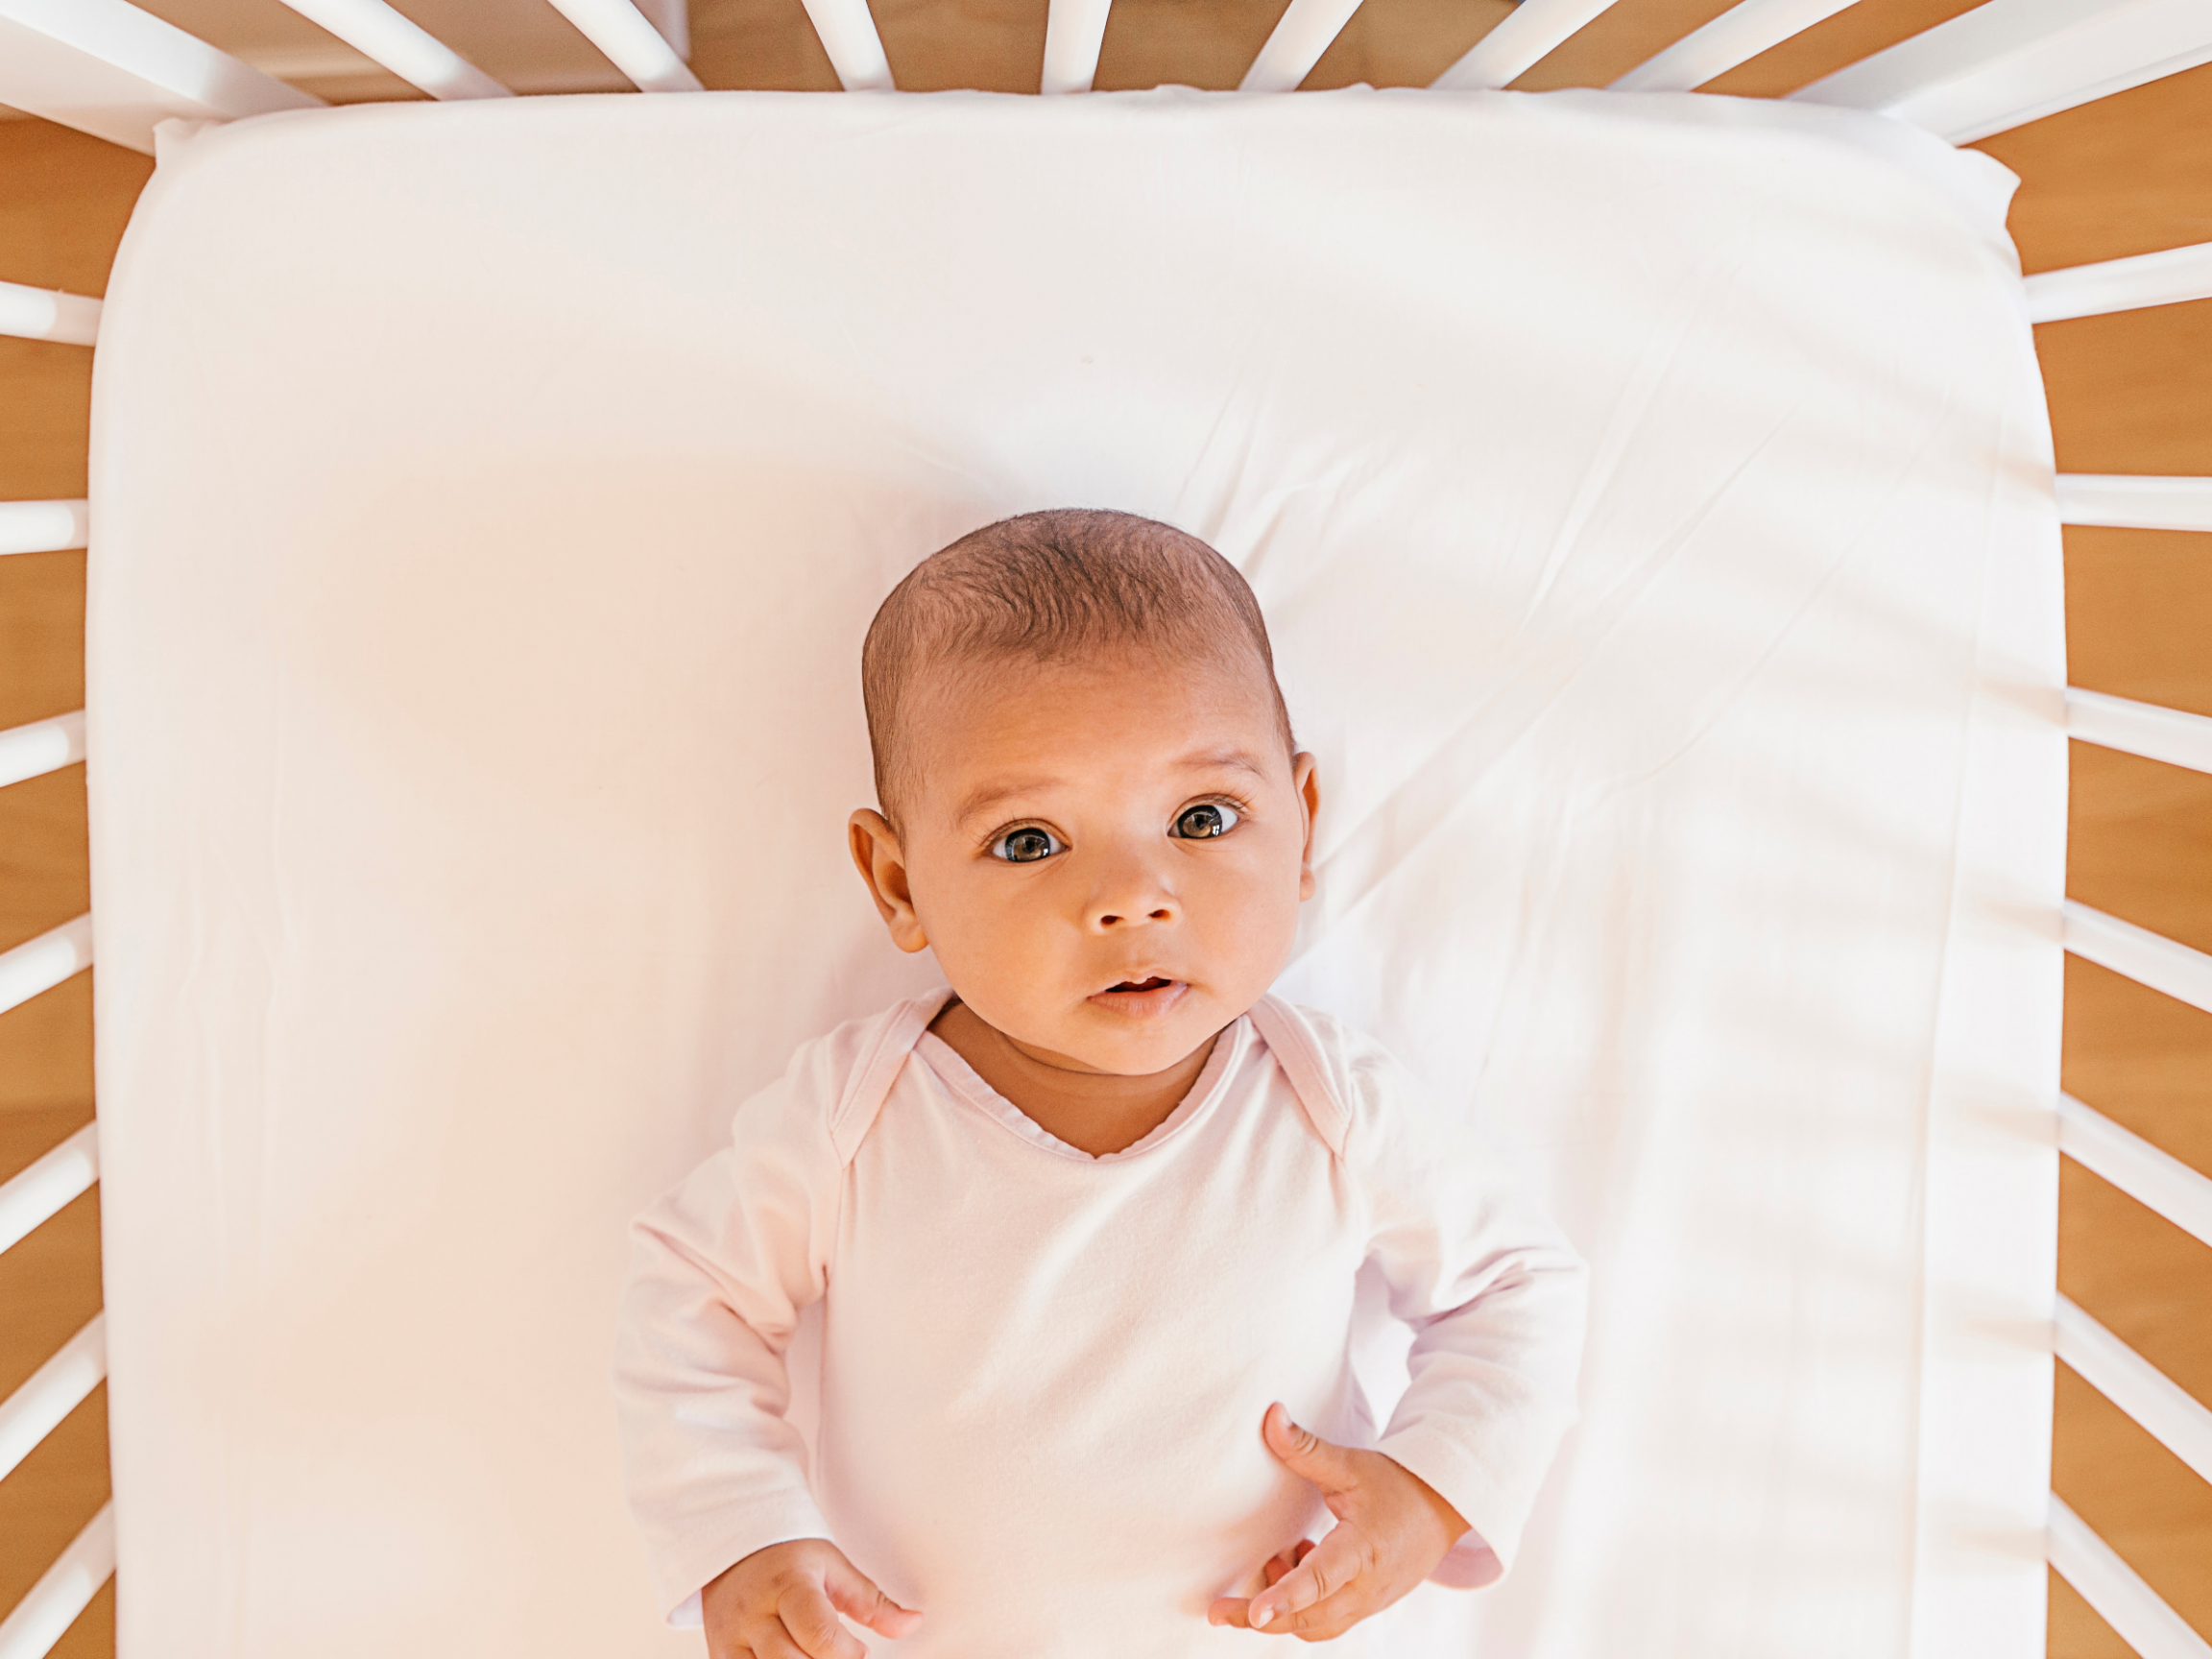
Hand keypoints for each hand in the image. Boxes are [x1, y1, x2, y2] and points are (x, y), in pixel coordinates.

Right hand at [702, 1537, 919, 1658]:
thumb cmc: (790, 1558)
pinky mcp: (719, 1654)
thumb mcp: (834, 1567)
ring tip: (814, 1655)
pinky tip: (792, 1658)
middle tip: (838, 1654)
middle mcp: (754, 1614)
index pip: (819, 1635)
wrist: (734, 1547)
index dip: (847, 1654)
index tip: (857, 1651)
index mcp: (789, 1586)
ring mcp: (731, 1637)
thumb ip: (872, 1602)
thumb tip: (913, 1624)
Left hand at [1207, 1403, 1466, 1640]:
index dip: (1284, 1599)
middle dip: (1260, 1617)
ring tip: (1275, 1559)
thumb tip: (1270, 1415)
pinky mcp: (1367, 1605)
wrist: (1445, 1506)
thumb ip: (1306, 1448)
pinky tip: (1297, 1560)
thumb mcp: (1351, 1465)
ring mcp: (1369, 1602)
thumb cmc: (1398, 1484)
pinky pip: (1327, 1620)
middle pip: (1308, 1619)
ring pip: (1316, 1626)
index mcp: (1362, 1551)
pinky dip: (1303, 1604)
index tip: (1254, 1615)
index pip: (1318, 1581)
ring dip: (1283, 1608)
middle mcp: (1366, 1587)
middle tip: (1217, 1611)